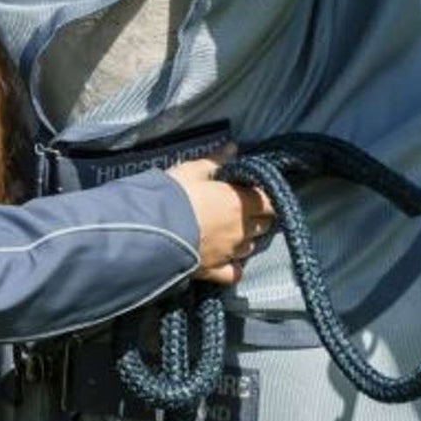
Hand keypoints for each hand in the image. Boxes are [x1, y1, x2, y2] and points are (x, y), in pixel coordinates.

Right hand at [167, 154, 274, 286]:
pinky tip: (229, 261)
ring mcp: (229, 253)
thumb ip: (216, 160)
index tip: (256, 192)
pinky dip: (235, 267)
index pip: (269, 201)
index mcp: (239, 203)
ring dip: (247, 239)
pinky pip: (234, 273)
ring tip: (233, 232)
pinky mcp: (214, 271)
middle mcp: (241, 230)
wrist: (151, 231)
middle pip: (263, 225)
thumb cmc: (173, 196)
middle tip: (244, 210)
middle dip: (258, 217)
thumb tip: (232, 148)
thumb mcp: (192, 171)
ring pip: (250, 247)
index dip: (265, 197)